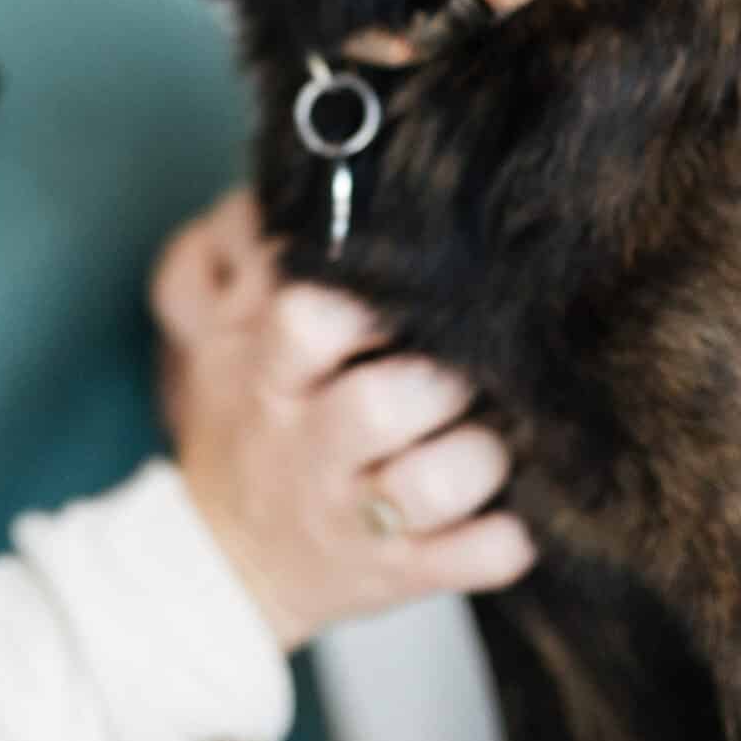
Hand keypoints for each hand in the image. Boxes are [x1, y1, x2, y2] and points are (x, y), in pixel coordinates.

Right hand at [150, 188, 535, 651]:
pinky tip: (516, 514)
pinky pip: (472, 560)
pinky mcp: (396, 575)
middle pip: (381, 403)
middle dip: (442, 380)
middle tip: (471, 366)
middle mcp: (309, 444)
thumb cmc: (253, 418)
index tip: (409, 287)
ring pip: (436, 483)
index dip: (368, 299)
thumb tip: (329, 165)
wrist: (224, 558)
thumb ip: (267, 255)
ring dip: (483, 457)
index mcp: (269, 373)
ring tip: (494, 439)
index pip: (308, 319)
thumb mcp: (230, 334)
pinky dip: (506, 539)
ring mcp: (353, 514)